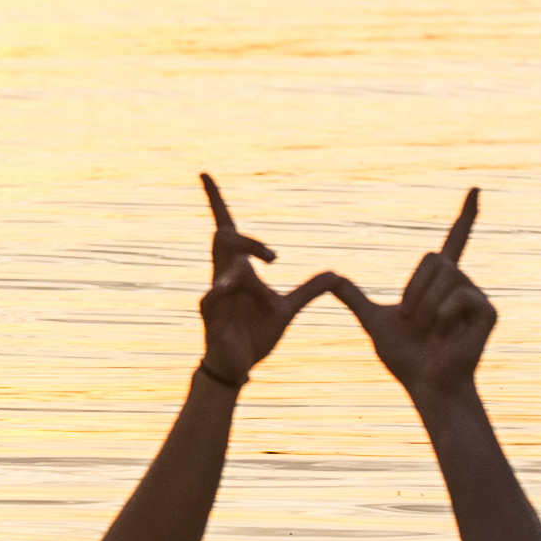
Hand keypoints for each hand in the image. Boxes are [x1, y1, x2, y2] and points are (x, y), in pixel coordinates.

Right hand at [193, 173, 337, 385]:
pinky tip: (236, 290)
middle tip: (275, 259)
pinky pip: (212, 294)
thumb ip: (308, 291)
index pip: (226, 227)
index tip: (205, 173)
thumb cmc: (256, 335)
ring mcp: (215, 294)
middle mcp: (224, 275)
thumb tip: (336, 274)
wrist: (239, 366)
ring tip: (265, 293)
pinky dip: (226, 289)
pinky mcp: (210, 315)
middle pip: (224, 237)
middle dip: (247, 240)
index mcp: (239, 269)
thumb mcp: (287, 309)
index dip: (215, 201)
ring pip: (223, 264)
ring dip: (245, 271)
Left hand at [338, 186, 495, 399]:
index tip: (475, 189)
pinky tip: (445, 331)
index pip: (454, 240)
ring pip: (444, 274)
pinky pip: (459, 295)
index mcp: (439, 284)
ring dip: (425, 304)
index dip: (465, 216)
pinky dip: (443, 313)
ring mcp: (477, 297)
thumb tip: (332, 279)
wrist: (426, 385)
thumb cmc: (406, 359)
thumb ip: (356, 299)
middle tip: (412, 320)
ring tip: (429, 328)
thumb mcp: (374, 323)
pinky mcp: (488, 311)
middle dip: (413, 290)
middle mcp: (462, 284)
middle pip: (432, 258)